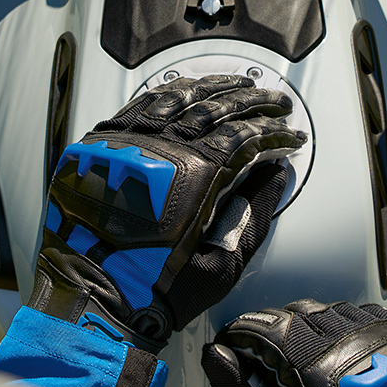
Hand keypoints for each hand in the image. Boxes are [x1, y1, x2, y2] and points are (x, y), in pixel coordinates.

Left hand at [30, 75, 306, 351]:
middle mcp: (160, 149)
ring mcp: (127, 144)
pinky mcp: (100, 148)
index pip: (246, 138)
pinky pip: (137, 106)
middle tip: (278, 101)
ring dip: (212, 88)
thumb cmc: (156, 292)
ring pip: (176, 97)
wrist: (94, 302)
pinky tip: (184, 90)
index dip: (275, 135)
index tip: (292, 138)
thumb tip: (276, 176)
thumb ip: (254, 214)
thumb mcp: (221, 264)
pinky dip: (167, 94)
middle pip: (216, 108)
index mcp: (193, 176)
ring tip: (237, 83)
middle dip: (254, 102)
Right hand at [203, 300, 386, 386]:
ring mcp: (384, 339)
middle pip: (298, 314)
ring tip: (312, 369)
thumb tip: (215, 353)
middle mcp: (354, 347)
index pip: (266, 328)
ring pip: (331, 310)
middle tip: (275, 368)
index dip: (244, 335)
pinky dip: (346, 330)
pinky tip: (342, 361)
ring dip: (312, 331)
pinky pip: (363, 314)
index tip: (235, 346)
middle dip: (277, 335)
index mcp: (317, 375)